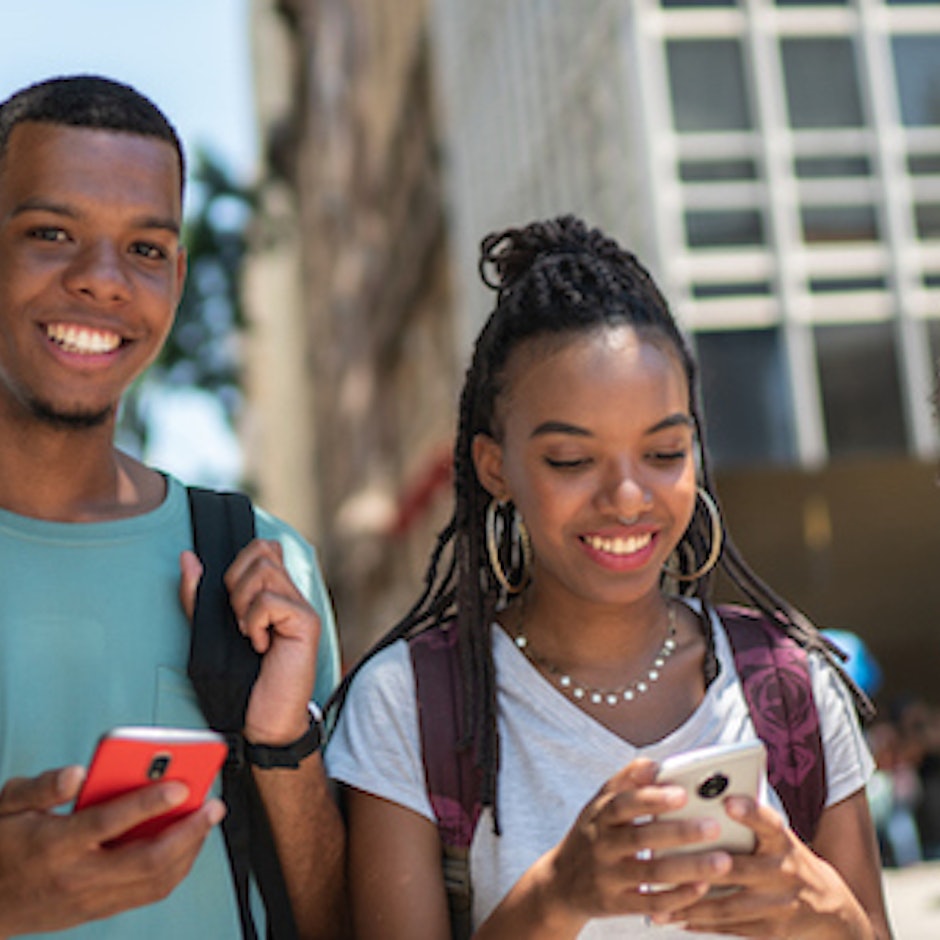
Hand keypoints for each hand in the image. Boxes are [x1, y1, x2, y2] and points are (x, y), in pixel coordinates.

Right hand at [0, 766, 224, 936]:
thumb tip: (78, 774)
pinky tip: (186, 844)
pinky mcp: (97, 911)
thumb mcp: (6, 805)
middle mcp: (75, 877)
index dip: (149, 802)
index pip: (108, 823)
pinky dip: (175, 868)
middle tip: (213, 805)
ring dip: (189, 850)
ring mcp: (88, 900)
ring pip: (153, 882)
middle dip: (188, 832)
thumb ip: (42, 786)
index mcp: (53, 845)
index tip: (181, 785)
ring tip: (207, 820)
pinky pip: (147, 894)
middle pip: (145, 860)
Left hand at [180, 540, 319, 745]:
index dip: (240, 561)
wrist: (264, 721)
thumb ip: (199, 596)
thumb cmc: (242, 681)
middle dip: (235, 581)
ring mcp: (301, 607)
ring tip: (248, 632)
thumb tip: (188, 558)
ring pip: (264, 570)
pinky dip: (254, 623)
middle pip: (261, 550)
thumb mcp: (210, 632)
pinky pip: (270, 601)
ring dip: (243, 602)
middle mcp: (290, 595)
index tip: (231, 600)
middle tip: (237, 618)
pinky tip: (260, 645)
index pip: (262, 547)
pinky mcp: (306, 623)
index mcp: (273, 593)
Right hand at [536, 758, 733, 926]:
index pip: (623, 803)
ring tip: (723, 862)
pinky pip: (650, 903)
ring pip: (650, 873)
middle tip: (714, 827)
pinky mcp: (616, 905)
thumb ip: (626, 781)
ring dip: (688, 868)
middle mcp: (601, 845)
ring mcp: (607, 877)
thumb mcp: (599, 804)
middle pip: (640, 838)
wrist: (561, 883)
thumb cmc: (594, 833)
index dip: (651, 798)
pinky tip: (702, 888)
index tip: (682, 793)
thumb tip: (655, 763)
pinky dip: (677, 896)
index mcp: (599, 815)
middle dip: (679, 833)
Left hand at [651, 796, 871, 937]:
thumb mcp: (778, 837)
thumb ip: (748, 821)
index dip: (750, 812)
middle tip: (662, 861)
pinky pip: (730, 927)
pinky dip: (701, 923)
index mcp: (782, 841)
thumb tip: (701, 795)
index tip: (729, 801)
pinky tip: (675, 917)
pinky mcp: (772, 931)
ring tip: (657, 902)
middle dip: (699, 867)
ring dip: (689, 904)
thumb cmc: (786, 859)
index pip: (768, 822)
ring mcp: (778, 904)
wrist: (832, 910)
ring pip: (726, 904)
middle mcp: (782, 871)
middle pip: (735, 868)